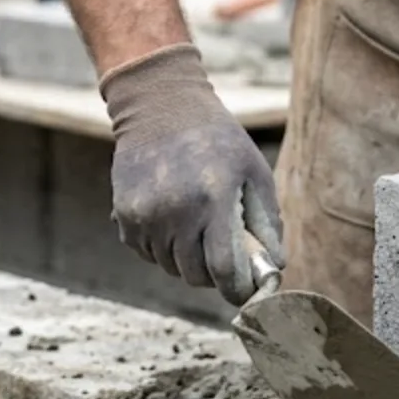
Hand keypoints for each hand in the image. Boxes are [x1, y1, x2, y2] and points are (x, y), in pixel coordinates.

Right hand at [100, 44, 285, 303]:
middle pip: (194, 275)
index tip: (243, 293)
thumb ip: (268, 223)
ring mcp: (146, 215)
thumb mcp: (254, 172)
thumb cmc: (218, 141)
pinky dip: (162, 248)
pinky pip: (147, 253)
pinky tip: (171, 219)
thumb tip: (275, 268)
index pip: (223, 269)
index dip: (236, 290)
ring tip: (196, 228)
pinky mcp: (124, 215)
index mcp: (214, 200)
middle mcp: (176, 211)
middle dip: (212, 275)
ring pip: (170, 267)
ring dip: (186, 259)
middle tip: (222, 256)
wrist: (160, 106)